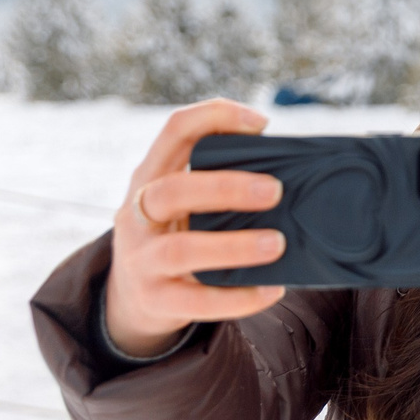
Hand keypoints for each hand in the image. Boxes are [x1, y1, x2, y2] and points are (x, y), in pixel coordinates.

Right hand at [106, 100, 287, 357]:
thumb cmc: (178, 233)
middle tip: (275, 191)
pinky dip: (237, 297)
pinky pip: (195, 302)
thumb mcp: (183, 200)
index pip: (174, 131)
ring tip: (277, 244)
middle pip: (172, 191)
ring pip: (180, 250)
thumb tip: (286, 157)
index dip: (215, 117)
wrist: (133, 299)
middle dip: (225, 187)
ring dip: (233, 246)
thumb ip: (219, 177)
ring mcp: (140, 260)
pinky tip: (271, 290)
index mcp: (150, 177)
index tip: (260, 123)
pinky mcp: (154, 300)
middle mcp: (137, 214)